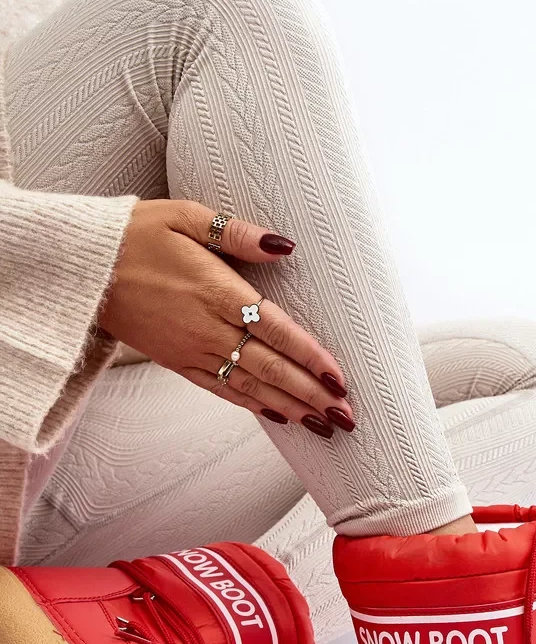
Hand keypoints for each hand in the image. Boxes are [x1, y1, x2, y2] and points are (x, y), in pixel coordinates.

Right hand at [98, 200, 353, 435]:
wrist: (81, 268)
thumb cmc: (137, 233)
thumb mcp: (186, 216)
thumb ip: (238, 233)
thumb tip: (284, 246)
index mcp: (216, 291)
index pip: (276, 330)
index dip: (310, 357)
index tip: (339, 380)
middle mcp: (207, 328)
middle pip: (270, 368)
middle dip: (311, 395)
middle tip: (346, 417)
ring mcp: (191, 350)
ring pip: (250, 386)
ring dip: (291, 407)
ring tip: (324, 426)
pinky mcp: (176, 362)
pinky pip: (221, 389)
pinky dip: (253, 405)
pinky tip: (281, 416)